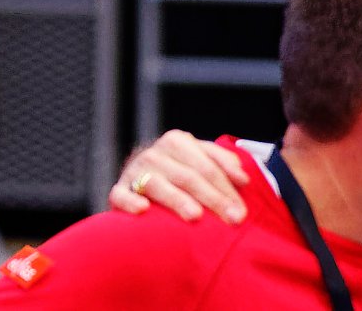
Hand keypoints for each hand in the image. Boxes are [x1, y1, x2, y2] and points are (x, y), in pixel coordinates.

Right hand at [108, 130, 249, 223]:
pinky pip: (121, 195)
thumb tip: (244, 179)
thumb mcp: (199, 160)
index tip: (242, 209)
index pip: (208, 166)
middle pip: (189, 177)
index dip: (227, 187)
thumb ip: (222, 164)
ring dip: (178, 200)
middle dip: (214, 199)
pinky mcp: (118, 189)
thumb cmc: (177, 171)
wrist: (137, 177)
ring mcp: (135, 171)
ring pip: (159, 185)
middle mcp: (155, 153)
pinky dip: (130, 201)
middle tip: (232, 219)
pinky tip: (143, 210)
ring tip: (196, 216)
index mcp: (178, 141)